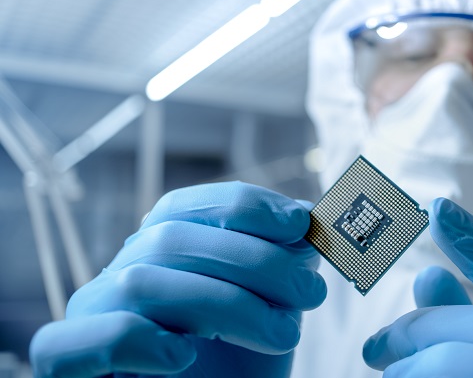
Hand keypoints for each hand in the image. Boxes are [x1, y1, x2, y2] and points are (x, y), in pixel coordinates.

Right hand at [30, 182, 326, 377]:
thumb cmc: (235, 369)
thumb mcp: (269, 310)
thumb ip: (279, 265)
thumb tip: (301, 217)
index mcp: (157, 254)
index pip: (184, 206)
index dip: (244, 206)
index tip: (299, 223)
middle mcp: (118, 275)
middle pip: (170, 240)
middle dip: (254, 261)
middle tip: (310, 293)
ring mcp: (89, 316)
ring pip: (139, 284)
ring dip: (225, 303)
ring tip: (280, 334)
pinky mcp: (68, 361)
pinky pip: (80, 338)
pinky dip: (137, 340)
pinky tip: (181, 356)